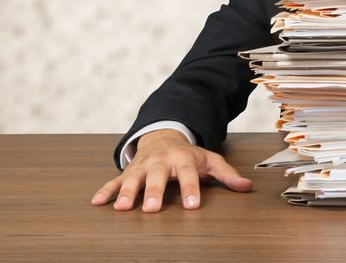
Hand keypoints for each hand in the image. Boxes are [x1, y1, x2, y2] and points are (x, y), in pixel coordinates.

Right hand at [90, 129, 252, 211]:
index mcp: (183, 159)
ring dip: (127, 192)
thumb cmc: (188, 154)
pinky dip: (106, 190)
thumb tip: (247, 186)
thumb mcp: (210, 160)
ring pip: (133, 179)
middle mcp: (161, 162)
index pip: (188, 175)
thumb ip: (227, 174)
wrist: (163, 137)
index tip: (191, 205)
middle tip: (152, 208)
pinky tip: (98, 202)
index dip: (191, 189)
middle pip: (157, 177)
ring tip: (123, 208)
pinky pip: (114, 180)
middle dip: (154, 192)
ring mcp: (143, 166)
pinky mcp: (128, 171)